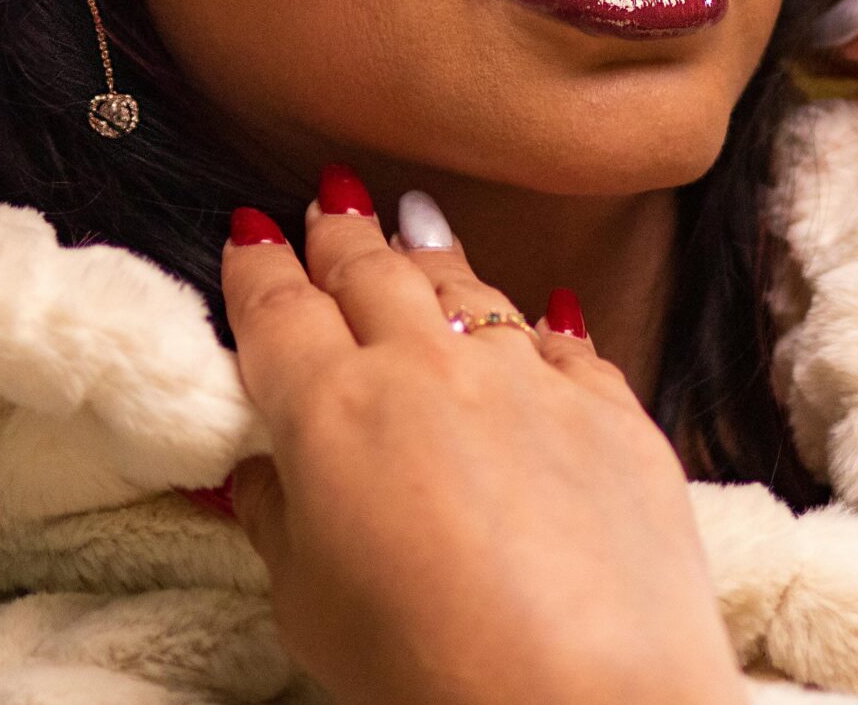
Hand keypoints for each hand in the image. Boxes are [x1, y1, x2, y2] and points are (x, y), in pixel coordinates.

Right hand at [220, 170, 742, 704]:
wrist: (582, 690)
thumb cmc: (425, 667)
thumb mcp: (308, 607)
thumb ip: (279, 521)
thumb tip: (260, 472)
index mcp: (330, 410)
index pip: (278, 314)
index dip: (257, 269)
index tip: (249, 232)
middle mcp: (427, 368)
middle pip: (372, 277)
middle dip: (342, 235)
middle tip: (327, 202)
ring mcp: (527, 378)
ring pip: (467, 291)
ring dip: (433, 253)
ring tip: (414, 221)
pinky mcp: (609, 407)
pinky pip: (564, 342)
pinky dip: (540, 320)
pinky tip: (541, 307)